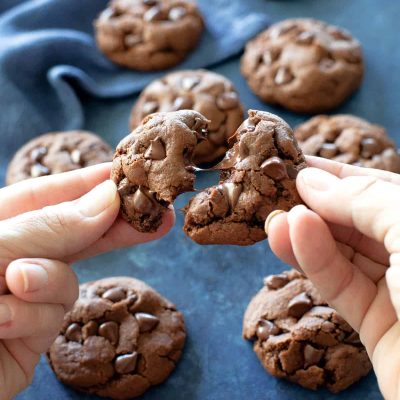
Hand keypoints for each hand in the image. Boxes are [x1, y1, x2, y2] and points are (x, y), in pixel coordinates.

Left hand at [0, 163, 173, 399]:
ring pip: (68, 277)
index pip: (47, 195)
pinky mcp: (30, 337)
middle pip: (73, 233)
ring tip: (16, 283)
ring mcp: (23, 298)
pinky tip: (3, 319)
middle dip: (114, 224)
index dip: (88, 182)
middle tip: (158, 214)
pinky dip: (33, 315)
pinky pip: (53, 315)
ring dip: (48, 279)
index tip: (128, 174)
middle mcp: (11, 258)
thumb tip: (106, 200)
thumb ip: (44, 227)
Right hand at [266, 156, 399, 399]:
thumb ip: (361, 201)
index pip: (380, 188)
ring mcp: (395, 289)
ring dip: (304, 233)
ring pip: (341, 252)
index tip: (298, 164)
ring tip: (274, 217)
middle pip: (355, 220)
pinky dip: (310, 259)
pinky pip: (337, 283)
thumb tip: (311, 180)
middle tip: (277, 190)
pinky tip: (286, 237)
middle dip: (315, 204)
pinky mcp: (374, 323)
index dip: (338, 175)